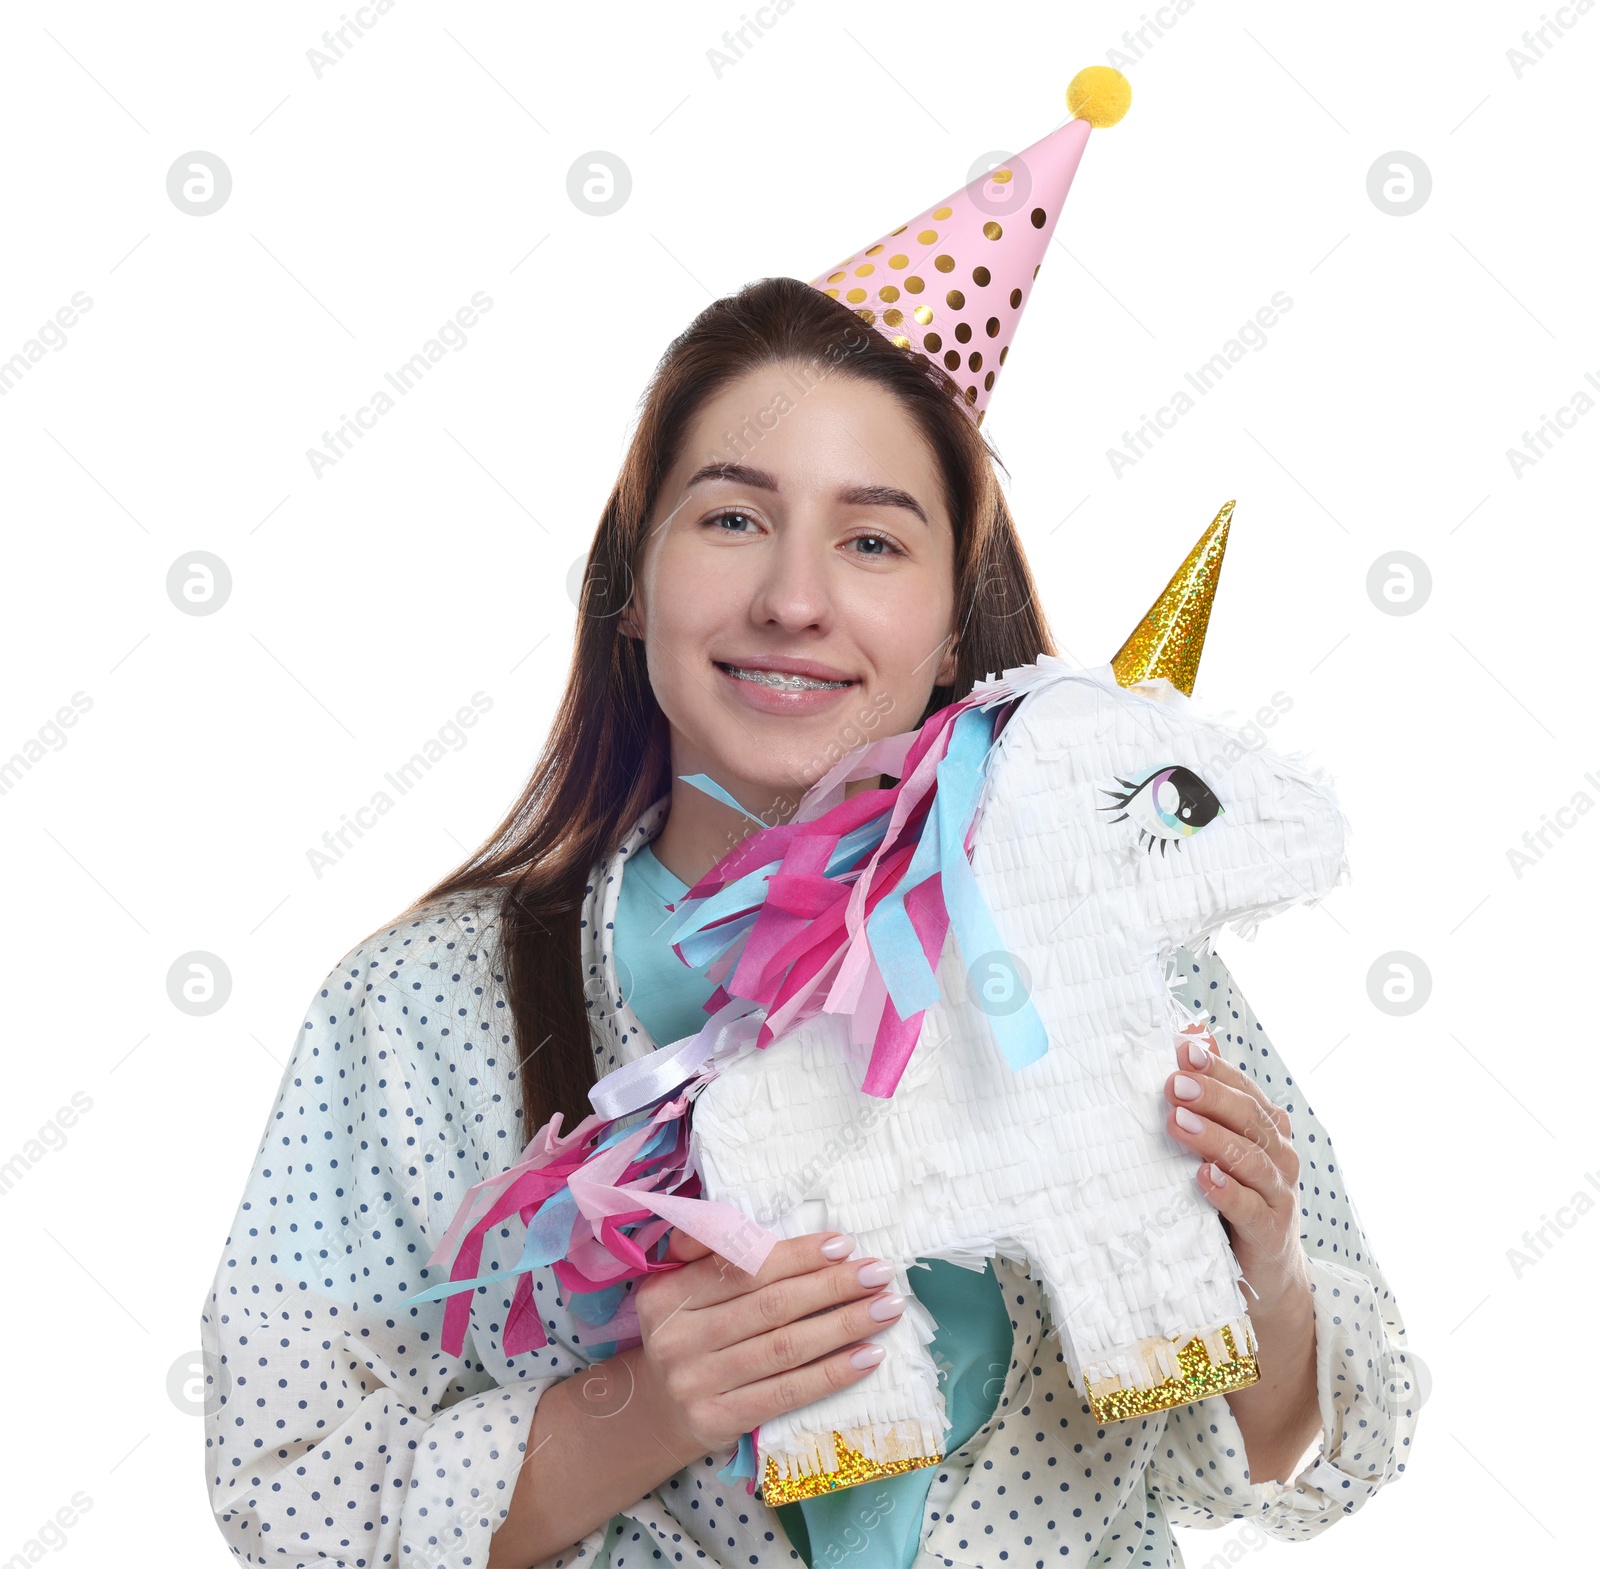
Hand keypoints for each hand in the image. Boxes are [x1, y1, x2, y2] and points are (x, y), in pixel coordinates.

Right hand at [631, 1229, 906, 1454]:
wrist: (654, 1409)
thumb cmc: (686, 1332)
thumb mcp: (677, 1286)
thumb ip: (706, 1250)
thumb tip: (735, 1217)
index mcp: (669, 1293)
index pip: (744, 1269)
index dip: (797, 1256)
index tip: (843, 1244)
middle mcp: (679, 1337)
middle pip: (771, 1306)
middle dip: (832, 1286)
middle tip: (878, 1273)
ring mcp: (698, 1382)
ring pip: (785, 1348)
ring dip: (844, 1325)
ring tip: (885, 1308)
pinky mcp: (719, 1420)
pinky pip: (787, 1393)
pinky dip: (832, 1374)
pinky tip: (868, 1357)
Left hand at [1164, 1024, 1311, 1307]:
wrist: (1263, 1272)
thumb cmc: (1232, 1195)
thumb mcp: (1217, 1143)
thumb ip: (1207, 1094)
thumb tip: (1192, 1034)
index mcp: (1265, 1127)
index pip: (1244, 1088)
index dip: (1216, 1068)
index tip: (1182, 1050)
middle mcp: (1278, 1154)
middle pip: (1249, 1117)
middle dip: (1211, 1096)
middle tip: (1174, 1084)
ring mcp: (1279, 1193)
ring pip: (1250, 1158)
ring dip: (1213, 1138)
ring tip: (1178, 1122)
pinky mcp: (1270, 1231)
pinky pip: (1251, 1207)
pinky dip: (1227, 1190)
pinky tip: (1204, 1178)